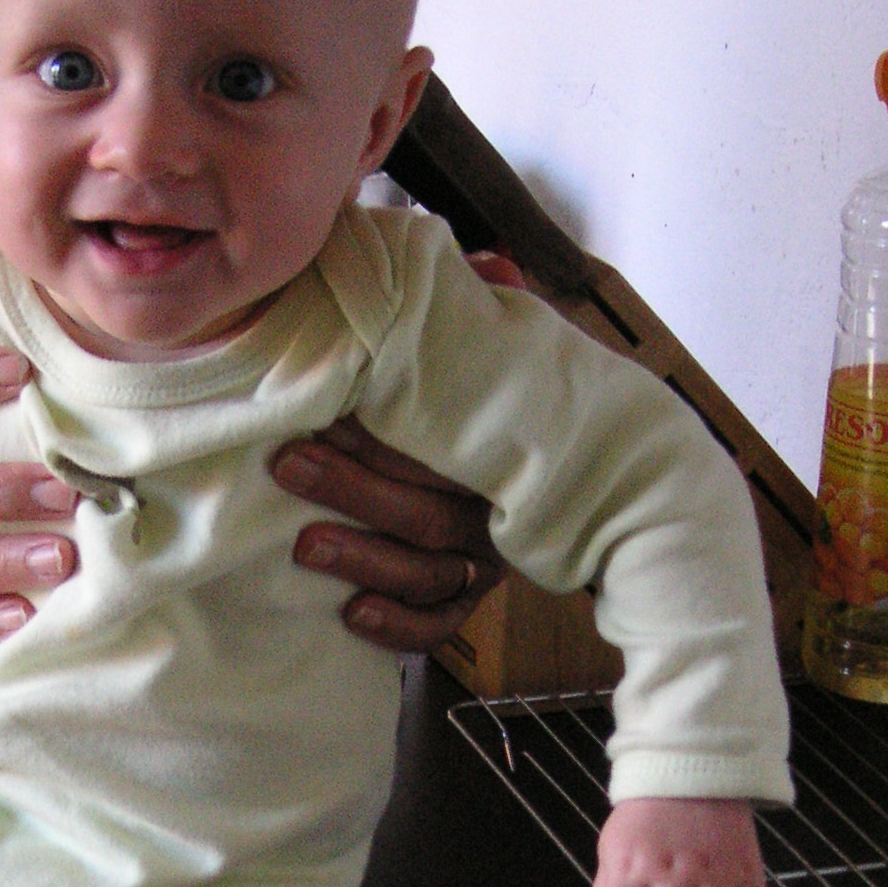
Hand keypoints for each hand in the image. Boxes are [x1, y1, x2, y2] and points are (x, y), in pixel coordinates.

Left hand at [269, 248, 524, 650]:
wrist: (597, 474)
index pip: (446, 442)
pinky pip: (439, 624)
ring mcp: (485, 558)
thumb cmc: (513, 403)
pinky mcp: (471, 595)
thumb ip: (490, 307)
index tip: (325, 406)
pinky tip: (352, 615)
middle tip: (289, 462)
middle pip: (428, 509)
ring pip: (429, 570)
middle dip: (355, 488)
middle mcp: (495, 506)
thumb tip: (489, 260)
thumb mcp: (510, 349)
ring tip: (306, 546)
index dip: (385, 430)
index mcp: (501, 445)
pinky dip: (399, 626)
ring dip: (366, 559)